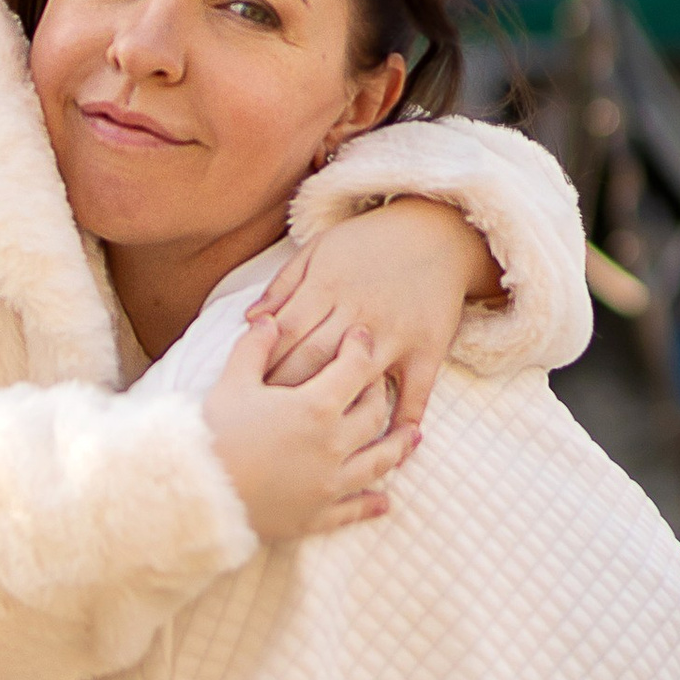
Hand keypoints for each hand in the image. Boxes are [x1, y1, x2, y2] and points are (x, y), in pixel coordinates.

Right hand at [202, 318, 418, 542]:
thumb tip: (267, 319)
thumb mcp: (233, 381)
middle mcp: (333, 444)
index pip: (354, 368)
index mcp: (315, 407)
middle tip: (378, 380)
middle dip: (379, 392)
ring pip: (377, 461)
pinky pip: (354, 509)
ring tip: (411, 439)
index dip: (360, 347)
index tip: (361, 336)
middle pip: (373, 412)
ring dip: (397, 447)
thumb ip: (254, 347)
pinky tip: (385, 501)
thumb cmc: (214, 433)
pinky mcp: (317, 515)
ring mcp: (329, 483)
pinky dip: (371, 504)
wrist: (198, 494)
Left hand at [248, 195, 497, 431]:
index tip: (244, 390)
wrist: (435, 233)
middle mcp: (359, 311)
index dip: (262, 362)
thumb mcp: (320, 249)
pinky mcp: (427, 349)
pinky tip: (387, 445)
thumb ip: (284, 284)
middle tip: (262, 422)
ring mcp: (395, 333)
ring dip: (333, 407)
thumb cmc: (368, 243)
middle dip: (284, 390)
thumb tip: (250, 319)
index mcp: (327, 286)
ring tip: (307, 437)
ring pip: (356, 378)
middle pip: (313, 357)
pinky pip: (415, 392)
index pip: (286, 331)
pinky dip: (403, 420)